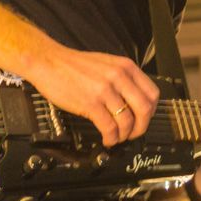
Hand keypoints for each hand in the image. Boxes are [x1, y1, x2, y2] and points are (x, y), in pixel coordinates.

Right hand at [23, 44, 158, 147]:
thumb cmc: (73, 65)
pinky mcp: (90, 103)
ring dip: (124, 135)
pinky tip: (107, 139)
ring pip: (127, 121)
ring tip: (117, 137)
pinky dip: (111, 138)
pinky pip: (109, 127)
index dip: (152, 112)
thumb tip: (134, 101)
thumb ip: (122, 79)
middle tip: (134, 134)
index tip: (144, 119)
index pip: (152, 93)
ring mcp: (105, 90)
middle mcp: (118, 77)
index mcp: (125, 67)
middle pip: (145, 110)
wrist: (48, 62)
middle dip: (141, 128)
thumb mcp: (106, 64)